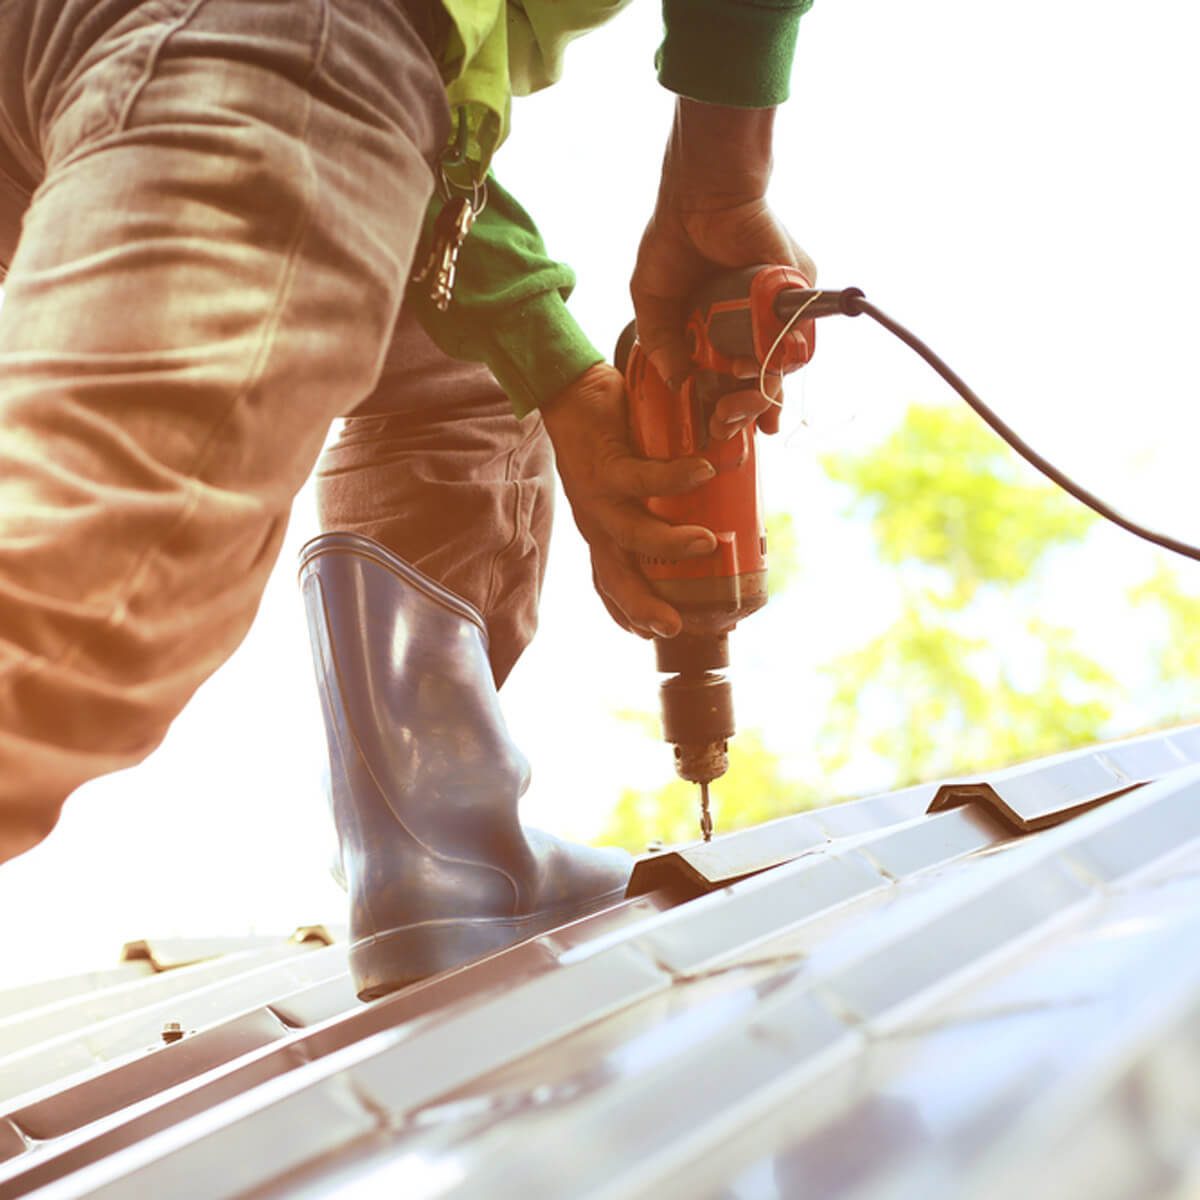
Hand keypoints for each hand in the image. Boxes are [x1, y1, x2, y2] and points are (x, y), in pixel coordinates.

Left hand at [540, 363, 716, 637]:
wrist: (565, 391)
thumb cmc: (605, 436)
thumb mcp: (625, 482)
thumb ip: (658, 501)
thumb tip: (712, 506)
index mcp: (601, 531)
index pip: (610, 583)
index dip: (629, 613)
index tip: (655, 636)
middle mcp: (596, 522)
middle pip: (616, 577)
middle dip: (644, 606)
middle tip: (676, 627)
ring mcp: (598, 496)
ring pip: (632, 535)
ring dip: (671, 544)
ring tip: (708, 544)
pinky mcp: (606, 463)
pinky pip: (643, 478)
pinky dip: (675, 479)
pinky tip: (704, 473)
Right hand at [631, 99, 815, 438]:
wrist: (700, 196)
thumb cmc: (674, 240)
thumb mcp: (653, 301)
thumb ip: (661, 343)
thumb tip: (677, 384)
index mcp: (721, 329)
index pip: (730, 377)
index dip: (725, 406)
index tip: (716, 430)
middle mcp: (753, 323)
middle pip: (759, 380)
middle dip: (745, 411)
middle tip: (726, 427)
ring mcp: (778, 311)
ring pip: (779, 367)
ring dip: (761, 396)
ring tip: (738, 413)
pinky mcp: (796, 295)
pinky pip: (791, 340)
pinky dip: (773, 363)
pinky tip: (753, 379)